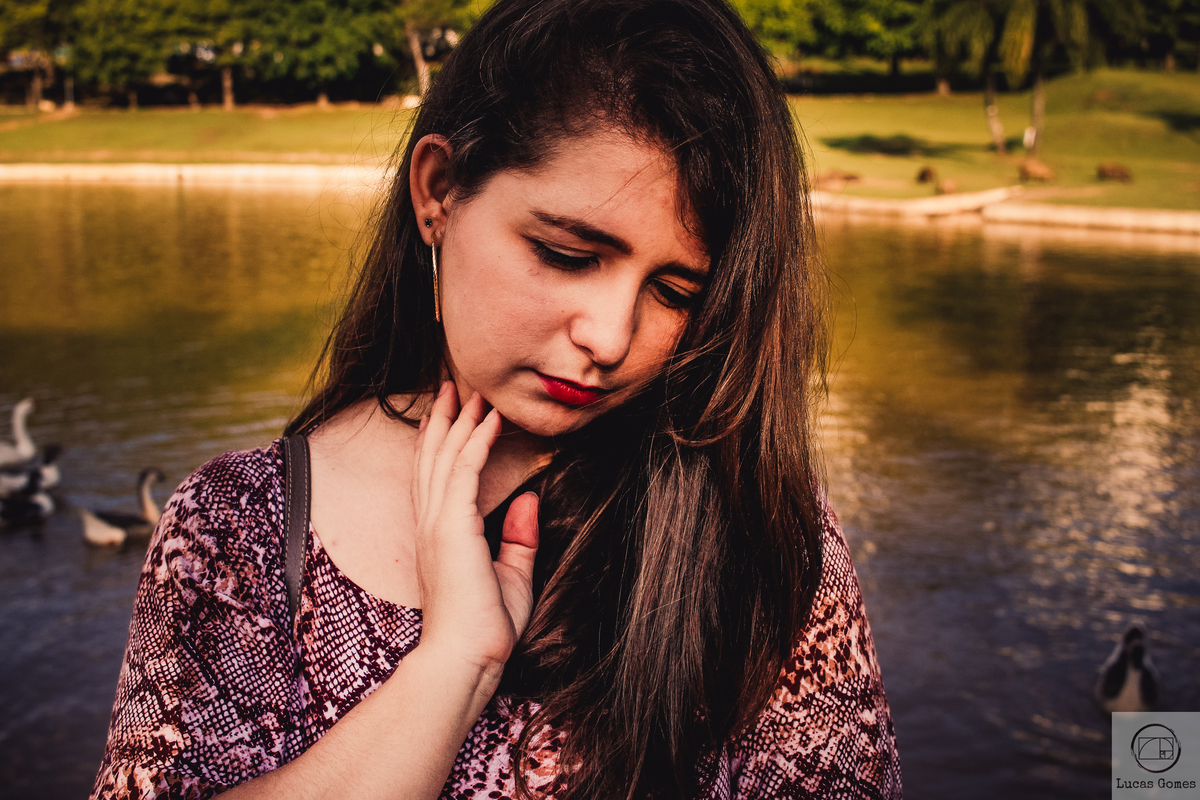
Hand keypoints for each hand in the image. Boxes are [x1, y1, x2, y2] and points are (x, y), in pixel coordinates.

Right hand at [411, 382, 539, 675]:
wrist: (466, 657)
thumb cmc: (485, 627)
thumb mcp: (510, 574)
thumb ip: (517, 537)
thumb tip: (528, 500)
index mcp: (439, 536)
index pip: (436, 478)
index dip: (441, 442)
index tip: (451, 414)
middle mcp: (431, 524)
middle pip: (434, 458)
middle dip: (444, 420)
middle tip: (452, 386)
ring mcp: (437, 523)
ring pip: (446, 457)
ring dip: (461, 420)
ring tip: (472, 391)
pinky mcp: (452, 526)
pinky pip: (464, 470)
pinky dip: (477, 441)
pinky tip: (490, 420)